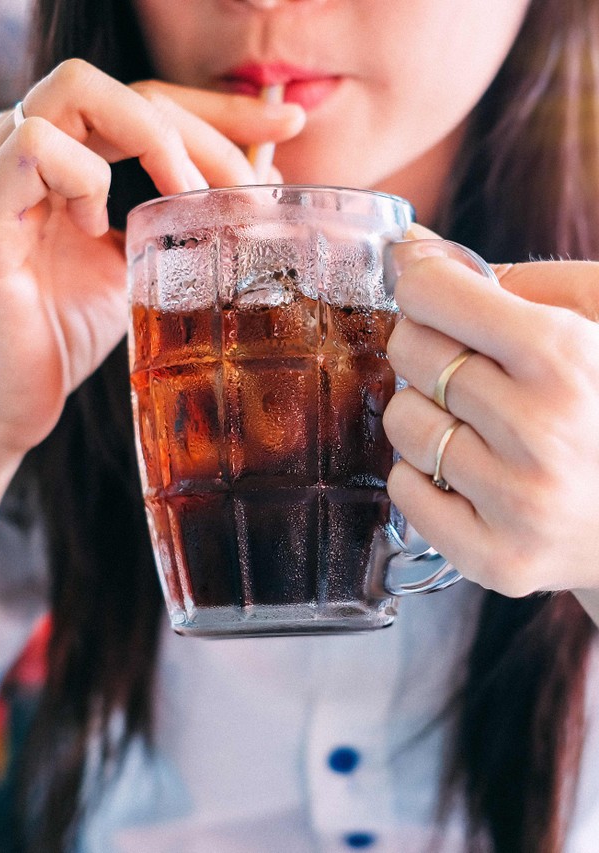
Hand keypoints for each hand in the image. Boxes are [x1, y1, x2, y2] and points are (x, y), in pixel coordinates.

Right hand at [0, 60, 305, 458]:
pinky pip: (35, 149)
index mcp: (61, 161)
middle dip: (207, 127)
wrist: (3, 403)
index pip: (143, 100)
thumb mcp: (139, 268)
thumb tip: (259, 177)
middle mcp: (21, 152)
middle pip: (124, 88)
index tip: (287, 122)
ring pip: (76, 95)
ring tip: (185, 203)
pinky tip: (97, 229)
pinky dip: (85, 179)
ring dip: (155, 142)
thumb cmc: (61, 335)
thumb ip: (182, 220)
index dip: (217, 107)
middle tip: (252, 188)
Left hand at [383, 232, 598, 597]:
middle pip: (410, 353)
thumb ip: (516, 279)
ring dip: (426, 412)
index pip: (431, 294)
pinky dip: (422, 475)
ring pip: (403, 422)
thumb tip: (411, 248)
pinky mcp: (498, 558)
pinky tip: (469, 472)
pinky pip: (404, 491)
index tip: (435, 294)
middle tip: (467, 365)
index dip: (425, 286)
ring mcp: (518, 502)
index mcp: (565, 358)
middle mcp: (540, 432)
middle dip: (428, 346)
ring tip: (476, 423)